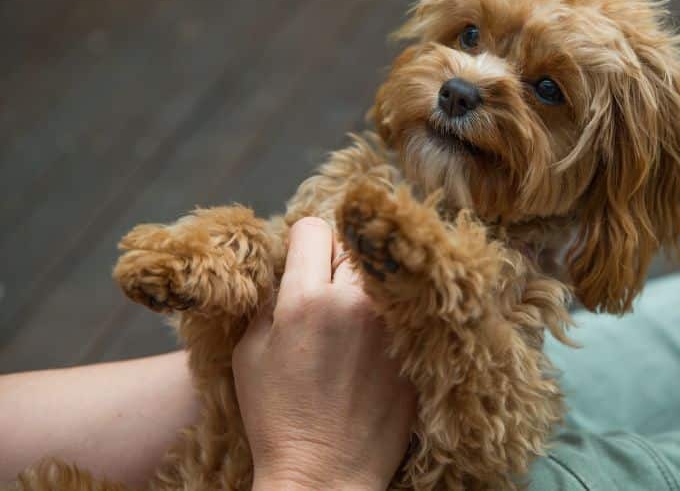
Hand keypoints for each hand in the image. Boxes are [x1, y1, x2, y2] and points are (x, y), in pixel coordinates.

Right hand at [233, 217, 416, 490]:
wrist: (325, 474)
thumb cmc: (277, 418)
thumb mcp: (250, 353)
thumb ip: (270, 300)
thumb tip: (288, 266)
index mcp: (304, 300)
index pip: (314, 228)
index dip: (304, 241)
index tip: (303, 259)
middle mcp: (352, 303)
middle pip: (352, 244)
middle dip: (336, 260)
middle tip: (328, 289)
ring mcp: (390, 324)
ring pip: (382, 272)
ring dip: (367, 283)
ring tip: (354, 313)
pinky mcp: (415, 346)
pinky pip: (406, 305)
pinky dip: (392, 311)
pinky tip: (375, 337)